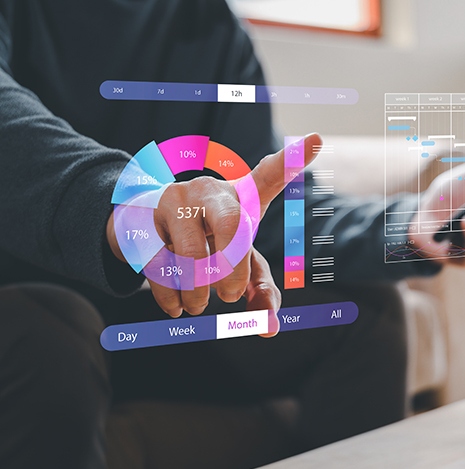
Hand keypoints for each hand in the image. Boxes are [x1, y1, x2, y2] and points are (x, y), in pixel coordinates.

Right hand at [106, 133, 320, 319]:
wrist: (145, 223)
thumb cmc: (207, 240)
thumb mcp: (238, 262)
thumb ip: (260, 293)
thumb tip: (270, 330)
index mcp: (241, 196)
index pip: (269, 176)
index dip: (293, 160)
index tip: (318, 138)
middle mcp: (210, 190)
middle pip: (232, 226)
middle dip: (233, 271)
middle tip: (228, 297)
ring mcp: (174, 199)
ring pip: (191, 252)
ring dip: (198, 290)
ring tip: (200, 304)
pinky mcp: (143, 219)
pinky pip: (159, 266)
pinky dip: (171, 297)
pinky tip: (177, 307)